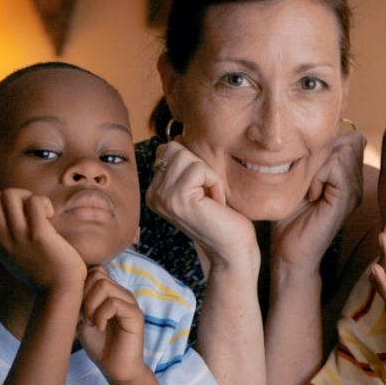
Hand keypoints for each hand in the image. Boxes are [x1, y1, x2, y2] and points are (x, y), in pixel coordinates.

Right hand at [0, 188, 85, 290]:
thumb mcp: (13, 258)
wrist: (59, 291)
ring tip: (40, 211)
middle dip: (11, 195)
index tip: (18, 216)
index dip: (0, 205)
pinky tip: (50, 215)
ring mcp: (19, 236)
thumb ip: (6, 240)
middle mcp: (2, 239)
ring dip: (27, 196)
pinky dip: (44, 202)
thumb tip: (8, 218)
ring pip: (9, 194)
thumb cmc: (42, 272)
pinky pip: (35, 202)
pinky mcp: (38, 235)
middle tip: (29, 209)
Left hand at [77, 266, 148, 383]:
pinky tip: (100, 328)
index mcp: (111, 293)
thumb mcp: (84, 320)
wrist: (116, 369)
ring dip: (91, 306)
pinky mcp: (135, 315)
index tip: (78, 309)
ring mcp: (130, 302)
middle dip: (84, 295)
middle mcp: (122, 293)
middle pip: (97, 275)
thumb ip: (81, 302)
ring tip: (92, 323)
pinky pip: (114, 303)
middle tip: (85, 317)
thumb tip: (72, 287)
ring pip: (104, 286)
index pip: (95, 271)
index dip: (82, 286)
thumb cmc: (101, 346)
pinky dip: (101, 315)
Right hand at [145, 141, 256, 266]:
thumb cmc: (223, 216)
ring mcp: (162, 197)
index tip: (202, 190)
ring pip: (186, 155)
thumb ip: (184, 164)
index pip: (168, 149)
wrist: (232, 249)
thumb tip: (178, 134)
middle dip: (200, 166)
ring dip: (208, 175)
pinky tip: (215, 203)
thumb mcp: (199, 185)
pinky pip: (200, 168)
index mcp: (155, 190)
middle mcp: (153, 194)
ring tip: (211, 199)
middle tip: (208, 194)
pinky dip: (215, 182)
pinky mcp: (177, 199)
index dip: (194, 163)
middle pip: (175, 147)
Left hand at [272, 130, 364, 271]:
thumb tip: (304, 130)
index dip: (324, 144)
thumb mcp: (297, 179)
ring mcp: (355, 190)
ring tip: (308, 187)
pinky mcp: (347, 199)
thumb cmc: (288, 218)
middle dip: (323, 150)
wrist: (290, 252)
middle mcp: (357, 181)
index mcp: (347, 175)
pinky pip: (336, 166)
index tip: (306, 169)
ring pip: (343, 149)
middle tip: (307, 178)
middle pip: (349, 138)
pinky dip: (318, 175)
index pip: (348, 136)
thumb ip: (309, 156)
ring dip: (318, 163)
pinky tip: (310, 195)